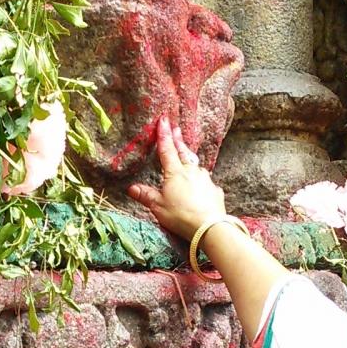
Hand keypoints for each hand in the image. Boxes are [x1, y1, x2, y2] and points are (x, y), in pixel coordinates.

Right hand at [127, 115, 226, 241]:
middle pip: (183, 152)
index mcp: (175, 173)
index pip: (167, 149)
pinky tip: (201, 185)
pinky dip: (202, 181)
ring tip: (187, 158)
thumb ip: (146, 196)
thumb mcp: (158, 207)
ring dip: (190, 160)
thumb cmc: (180, 215)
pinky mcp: (215, 191)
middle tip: (177, 128)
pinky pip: (206, 182)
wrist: (209, 227)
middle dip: (178, 140)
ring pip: (196, 166)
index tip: (163, 120)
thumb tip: (131, 188)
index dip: (164, 134)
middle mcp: (192, 171)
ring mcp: (205, 180)